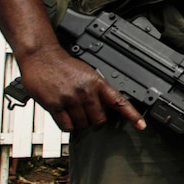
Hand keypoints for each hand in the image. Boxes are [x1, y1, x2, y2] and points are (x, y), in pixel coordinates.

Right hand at [18, 45, 145, 132]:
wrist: (42, 57)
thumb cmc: (64, 65)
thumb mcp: (87, 73)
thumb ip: (97, 89)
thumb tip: (105, 106)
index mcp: (97, 82)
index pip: (119, 101)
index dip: (132, 115)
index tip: (141, 125)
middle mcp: (86, 91)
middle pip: (99, 120)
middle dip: (95, 121)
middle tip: (89, 115)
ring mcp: (71, 99)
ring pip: (83, 125)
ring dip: (80, 123)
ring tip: (74, 112)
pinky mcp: (55, 105)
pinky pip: (67, 126)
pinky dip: (67, 126)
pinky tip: (65, 116)